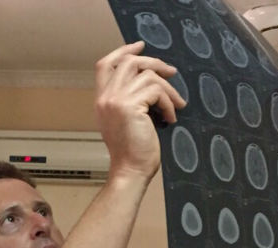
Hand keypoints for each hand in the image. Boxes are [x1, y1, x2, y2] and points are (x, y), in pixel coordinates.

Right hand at [93, 41, 186, 181]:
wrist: (130, 170)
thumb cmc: (132, 151)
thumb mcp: (124, 120)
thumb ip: (127, 99)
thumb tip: (149, 80)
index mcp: (101, 100)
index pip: (105, 64)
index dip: (123, 51)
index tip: (140, 47)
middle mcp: (105, 97)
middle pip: (129, 62)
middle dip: (154, 63)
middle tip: (171, 72)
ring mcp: (116, 101)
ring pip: (147, 76)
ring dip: (168, 90)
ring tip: (176, 105)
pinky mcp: (130, 106)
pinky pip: (157, 91)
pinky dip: (169, 103)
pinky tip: (171, 117)